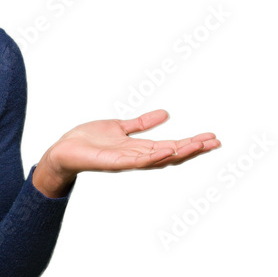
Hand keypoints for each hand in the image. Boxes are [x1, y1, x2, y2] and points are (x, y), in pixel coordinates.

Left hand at [45, 109, 220, 180]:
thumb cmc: (87, 140)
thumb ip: (141, 123)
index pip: (171, 146)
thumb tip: (165, 114)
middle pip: (170, 154)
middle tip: (215, 142)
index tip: (211, 138)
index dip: (191, 143)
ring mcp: (126, 161)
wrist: (63, 150)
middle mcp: (136, 157)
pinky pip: (136, 161)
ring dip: (179, 152)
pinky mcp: (113, 162)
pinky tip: (167, 151)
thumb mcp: (120, 127)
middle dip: (193, 149)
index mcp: (138, 148)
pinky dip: (153, 157)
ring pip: (158, 159)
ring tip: (198, 145)